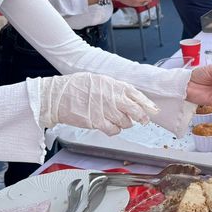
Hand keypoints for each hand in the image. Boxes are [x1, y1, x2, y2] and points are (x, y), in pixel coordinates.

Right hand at [35, 73, 159, 135]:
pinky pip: (114, 130)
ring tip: (113, 119)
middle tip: (143, 121)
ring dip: (123, 123)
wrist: (57, 96)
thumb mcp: (98, 80)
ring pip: (126, 123)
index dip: (147, 104)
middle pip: (136, 111)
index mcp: (114, 85)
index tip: (154, 110)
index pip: (137, 95)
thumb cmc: (75, 87)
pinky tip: (107, 126)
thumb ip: (114, 88)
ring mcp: (106, 110)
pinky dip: (113, 130)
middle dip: (142, 117)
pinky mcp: (98, 122)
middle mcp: (113, 97)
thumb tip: (126, 96)